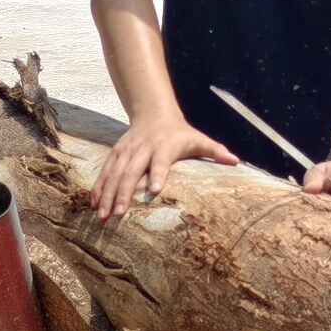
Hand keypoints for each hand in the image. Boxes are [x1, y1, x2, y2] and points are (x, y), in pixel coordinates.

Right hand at [93, 107, 237, 217]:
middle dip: (123, 193)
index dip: (158, 174)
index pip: (161, 162)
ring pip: (115, 173)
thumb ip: (216, 151)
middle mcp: (143, 149)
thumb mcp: (199, 139)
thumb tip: (237, 162)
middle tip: (119, 214)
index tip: (156, 190)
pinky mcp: (116, 153)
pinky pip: (105, 172)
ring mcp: (126, 151)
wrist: (154, 113)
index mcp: (164, 147)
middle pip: (132, 171)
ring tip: (103, 216)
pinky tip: (93, 204)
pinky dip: (99, 188)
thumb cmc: (181, 133)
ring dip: (107, 195)